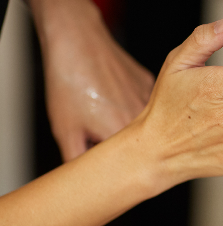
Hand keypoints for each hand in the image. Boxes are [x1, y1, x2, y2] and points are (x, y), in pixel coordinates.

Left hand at [42, 12, 153, 161]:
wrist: (78, 43)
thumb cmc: (70, 81)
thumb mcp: (66, 130)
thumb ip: (78, 160)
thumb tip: (85, 182)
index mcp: (126, 133)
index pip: (133, 164)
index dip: (122, 169)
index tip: (115, 172)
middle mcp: (146, 117)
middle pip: (142, 145)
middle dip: (127, 150)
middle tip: (103, 142)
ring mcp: (152, 98)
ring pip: (146, 125)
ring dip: (133, 128)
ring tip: (104, 117)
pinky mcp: (150, 83)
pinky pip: (147, 104)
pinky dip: (132, 107)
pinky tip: (112, 99)